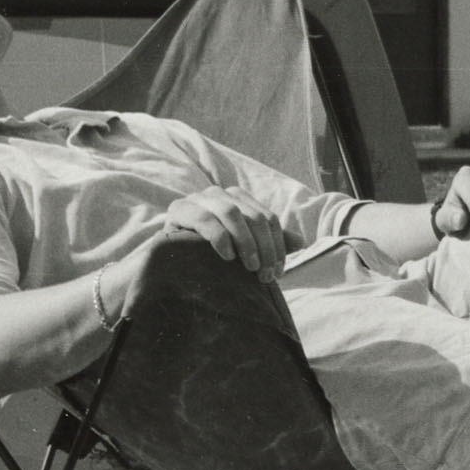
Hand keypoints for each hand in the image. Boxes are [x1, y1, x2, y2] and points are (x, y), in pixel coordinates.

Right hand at [150, 186, 288, 284]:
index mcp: (237, 200)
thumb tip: (302, 241)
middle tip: (264, 275)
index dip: (277, 245)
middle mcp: (220, 194)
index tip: (277, 272)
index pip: (267, 218)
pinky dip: (220, 237)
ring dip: (245, 242)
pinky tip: (227, 257)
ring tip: (249, 267)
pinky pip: (205, 219)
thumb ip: (269, 244)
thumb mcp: (242, 252)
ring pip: (231, 212)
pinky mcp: (179, 210)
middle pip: (253, 215)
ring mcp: (198, 199)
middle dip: (264, 247)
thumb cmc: (208, 257)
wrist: (168, 262)